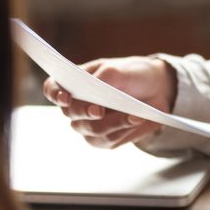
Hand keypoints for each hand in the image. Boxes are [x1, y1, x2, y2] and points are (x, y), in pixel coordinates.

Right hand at [43, 56, 176, 147]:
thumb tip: (94, 85)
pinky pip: (108, 139)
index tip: (66, 97)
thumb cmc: (133, 75)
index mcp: (75, 82)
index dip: (55, 93)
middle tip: (99, 110)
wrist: (156, 90)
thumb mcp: (123, 69)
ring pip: (92, 129)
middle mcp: (77, 106)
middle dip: (86, 111)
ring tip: (135, 115)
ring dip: (114, 122)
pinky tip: (138, 120)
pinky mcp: (104, 139)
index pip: (52, 88)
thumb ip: (106, 75)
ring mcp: (88, 125)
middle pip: (71, 113)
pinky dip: (124, 130)